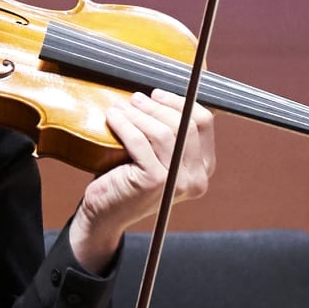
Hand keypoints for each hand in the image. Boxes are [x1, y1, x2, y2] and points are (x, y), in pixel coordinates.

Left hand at [72, 87, 215, 270]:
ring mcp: (177, 182)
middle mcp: (197, 177)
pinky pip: (140, 141)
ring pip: (164, 132)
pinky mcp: (154, 182)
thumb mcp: (154, 154)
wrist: (105, 214)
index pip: (204, 122)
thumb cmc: (126, 178)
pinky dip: (124, 124)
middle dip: (157, 106)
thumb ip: (167, 131)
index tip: (157, 95)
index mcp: (203, 168)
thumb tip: (159, 93)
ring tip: (120, 106)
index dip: (180, 102)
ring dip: (139, 113)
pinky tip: (111, 117)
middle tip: (135, 98)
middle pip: (185, 124)